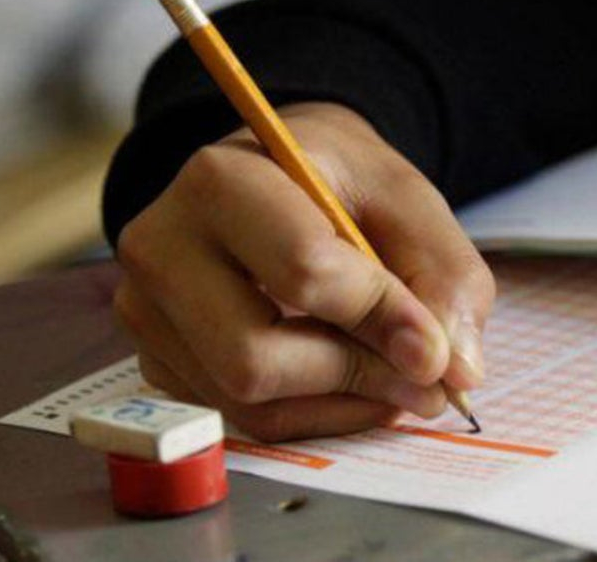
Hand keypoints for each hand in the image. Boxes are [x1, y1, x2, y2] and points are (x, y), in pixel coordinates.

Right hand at [114, 102, 492, 440]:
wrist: (280, 176)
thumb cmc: (342, 183)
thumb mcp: (410, 203)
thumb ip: (445, 279)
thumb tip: (450, 370)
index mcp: (223, 181)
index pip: (303, 272)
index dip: (382, 319)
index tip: (439, 349)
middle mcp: (161, 247)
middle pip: (255, 358)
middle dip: (357, 375)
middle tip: (426, 379)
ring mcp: (146, 310)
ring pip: (247, 400)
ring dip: (342, 403)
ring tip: (396, 377)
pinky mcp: (158, 359)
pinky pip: (241, 419)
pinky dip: (314, 414)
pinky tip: (352, 381)